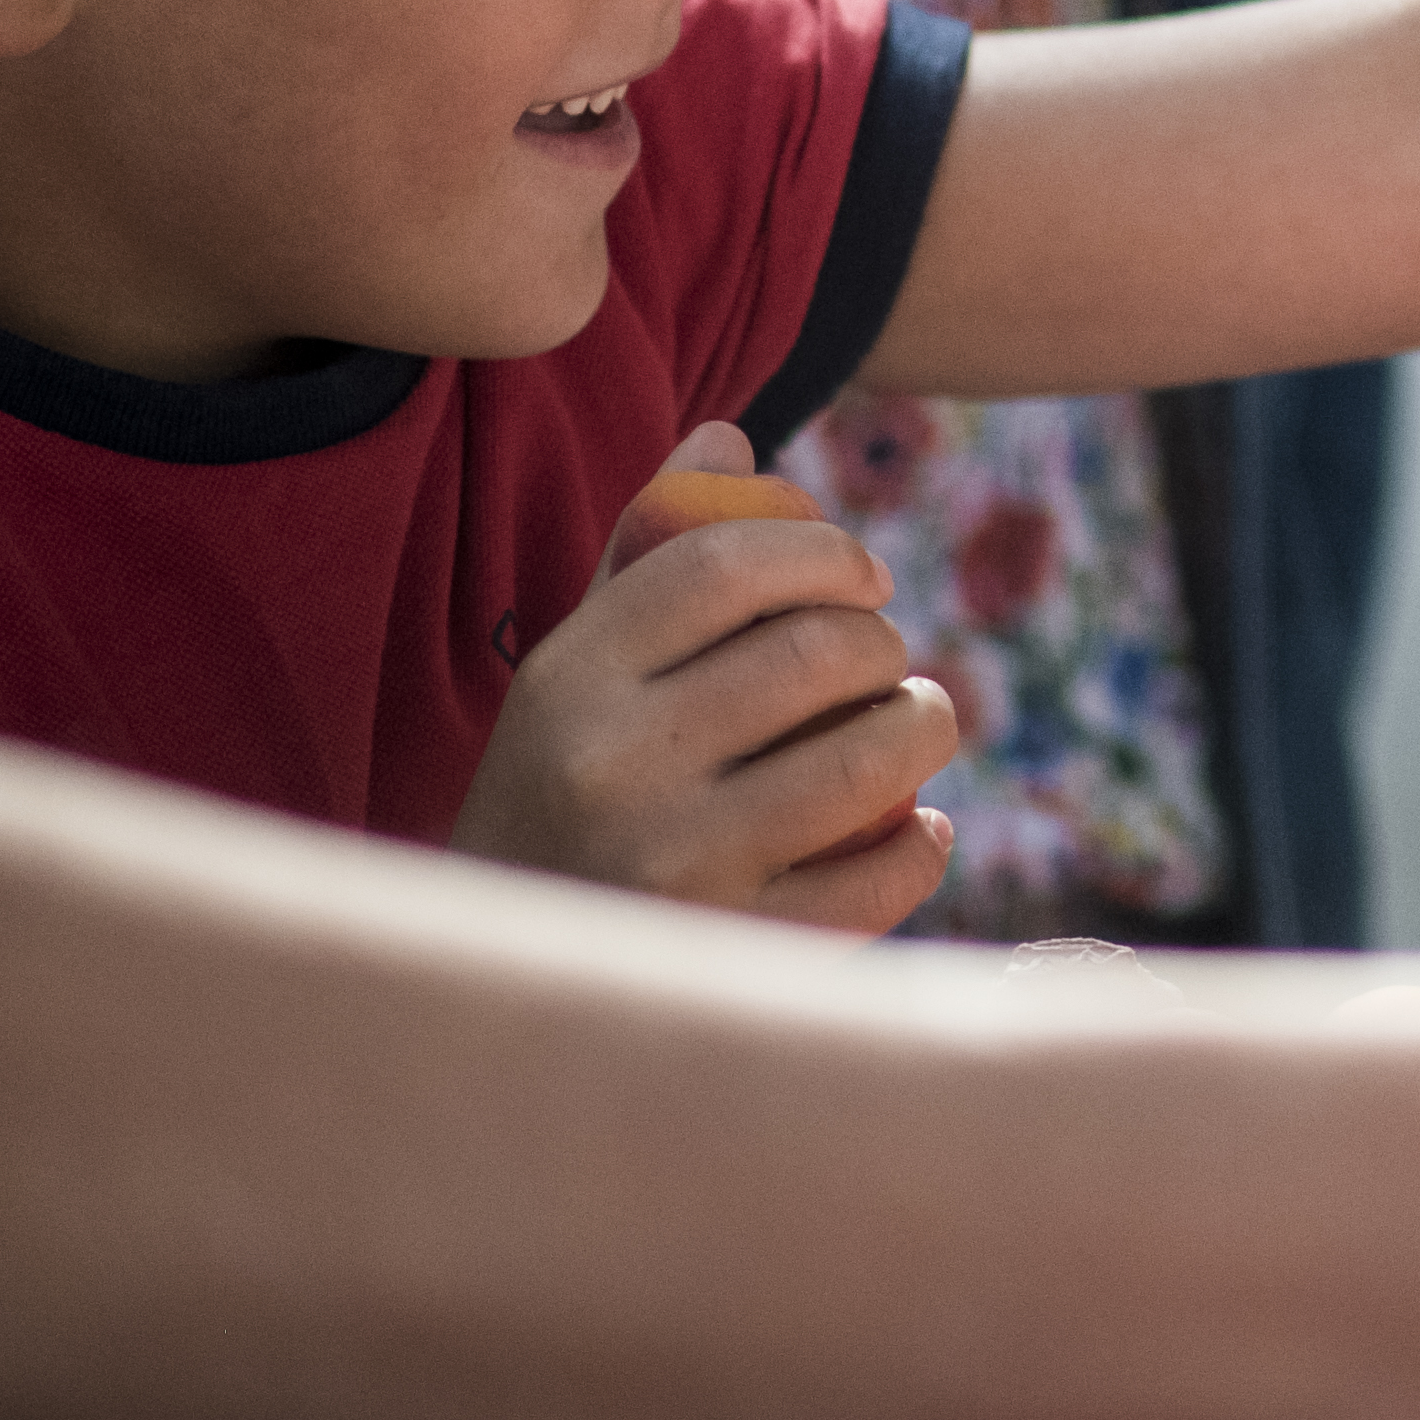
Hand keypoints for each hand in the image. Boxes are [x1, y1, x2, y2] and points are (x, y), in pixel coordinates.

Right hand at [450, 428, 957, 931]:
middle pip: (815, 650)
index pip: (725, 562)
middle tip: (884, 659)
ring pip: (867, 754)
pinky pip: (876, 878)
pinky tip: (918, 829)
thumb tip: (728, 431)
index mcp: (566, 680)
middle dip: (881, 642)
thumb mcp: (573, 678)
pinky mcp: (733, 947)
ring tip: (917, 723)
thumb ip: (646, 557)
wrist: (495, 988)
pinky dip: (921, 846)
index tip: (865, 574)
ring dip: (924, 724)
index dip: (823, 549)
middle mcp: (612, 765)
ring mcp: (673, 863)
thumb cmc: (559, 798)